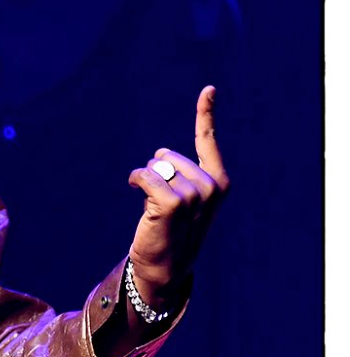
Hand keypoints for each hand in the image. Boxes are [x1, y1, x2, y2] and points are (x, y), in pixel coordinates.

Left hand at [126, 86, 229, 306]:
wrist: (164, 267)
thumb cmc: (170, 231)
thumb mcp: (182, 199)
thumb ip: (179, 174)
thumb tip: (159, 155)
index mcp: (219, 182)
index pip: (208, 141)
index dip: (206, 113)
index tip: (208, 89)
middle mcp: (212, 186)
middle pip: (169, 156)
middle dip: (157, 172)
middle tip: (160, 201)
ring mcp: (194, 195)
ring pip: (156, 168)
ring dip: (147, 182)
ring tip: (154, 208)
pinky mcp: (172, 203)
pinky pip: (145, 176)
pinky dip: (137, 182)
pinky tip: (139, 196)